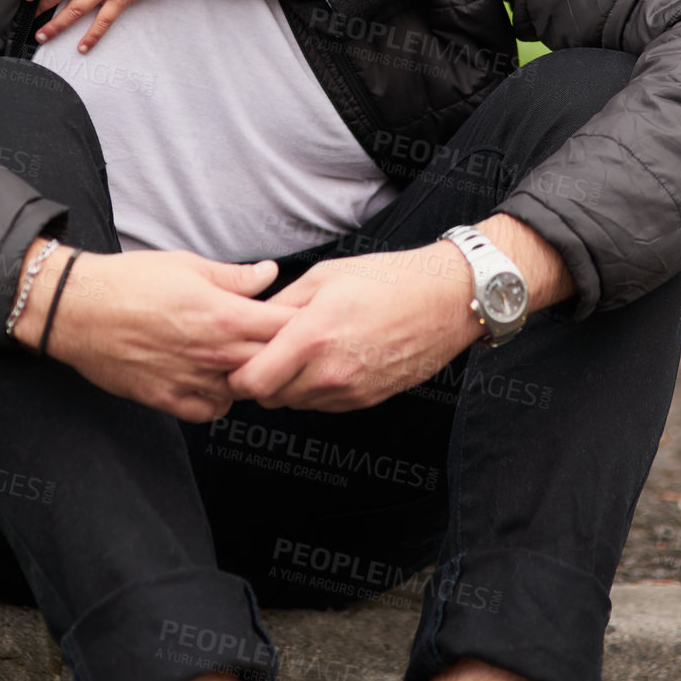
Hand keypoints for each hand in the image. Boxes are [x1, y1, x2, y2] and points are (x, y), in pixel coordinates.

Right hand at [12, 242, 296, 421]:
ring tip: (239, 358)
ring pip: (243, 392)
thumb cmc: (130, 281)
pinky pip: (210, 411)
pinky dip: (218, 399)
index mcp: (223, 316)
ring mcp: (191, 381)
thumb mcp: (188, 265)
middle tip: (274, 340)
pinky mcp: (167, 400)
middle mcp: (213, 354)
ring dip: (248, 377)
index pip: (285, 328)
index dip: (298, 322)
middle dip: (279, 352)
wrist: (78, 310)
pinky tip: (212, 379)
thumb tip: (268, 274)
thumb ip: (234, 277)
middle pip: (271, 363)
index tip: (301, 317)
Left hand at [226, 243, 480, 411]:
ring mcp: (350, 391)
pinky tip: (325, 359)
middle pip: (269, 397)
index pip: (252, 381)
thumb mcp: (324, 276)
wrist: (444, 301)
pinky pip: (323, 404)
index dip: (236, 372)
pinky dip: (313, 388)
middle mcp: (329, 372)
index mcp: (312, 337)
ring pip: (295, 403)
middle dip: (259, 377)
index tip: (237, 355)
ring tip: (297, 350)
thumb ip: (282, 303)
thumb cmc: (386, 279)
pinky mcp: (366, 399)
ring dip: (286, 384)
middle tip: (264, 350)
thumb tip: (251, 320)